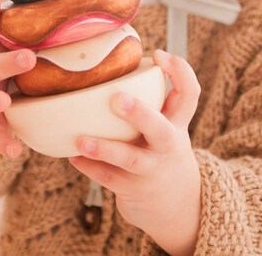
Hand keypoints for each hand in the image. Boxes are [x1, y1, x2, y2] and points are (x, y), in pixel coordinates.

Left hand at [68, 49, 201, 255]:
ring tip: (80, 139)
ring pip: (130, 159)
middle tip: (117, 98)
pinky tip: (72, 155)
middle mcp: (168, 145)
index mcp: (177, 123)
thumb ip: (152, 98)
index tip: (158, 55)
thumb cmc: (162, 149)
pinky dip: (89, 166)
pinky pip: (108, 177)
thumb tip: (118, 57)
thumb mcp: (168, 124)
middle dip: (140, 114)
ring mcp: (150, 169)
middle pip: (160, 130)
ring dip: (105, 148)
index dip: (180, 72)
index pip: (190, 94)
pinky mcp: (132, 189)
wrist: (177, 206)